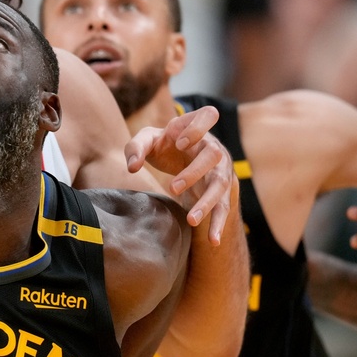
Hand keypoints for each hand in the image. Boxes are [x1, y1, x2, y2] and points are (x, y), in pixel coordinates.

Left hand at [125, 105, 233, 242]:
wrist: (182, 160)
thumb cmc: (164, 146)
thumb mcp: (147, 141)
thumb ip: (135, 148)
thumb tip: (132, 167)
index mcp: (197, 128)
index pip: (208, 115)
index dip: (197, 127)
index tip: (179, 143)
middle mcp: (213, 147)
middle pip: (213, 156)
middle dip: (194, 172)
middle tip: (172, 187)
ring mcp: (221, 170)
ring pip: (220, 185)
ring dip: (207, 202)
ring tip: (192, 220)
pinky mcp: (222, 192)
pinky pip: (224, 208)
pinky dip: (219, 224)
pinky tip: (213, 241)